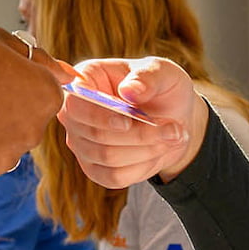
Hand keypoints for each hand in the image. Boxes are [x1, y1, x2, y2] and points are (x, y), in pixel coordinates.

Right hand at [56, 57, 206, 188]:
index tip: (127, 122)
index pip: (75, 102)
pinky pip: (114, 177)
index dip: (98, 116)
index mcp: (85, 78)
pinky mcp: (95, 169)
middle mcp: (75, 112)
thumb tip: (129, 90)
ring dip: (147, 149)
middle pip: (94, 133)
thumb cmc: (163, 88)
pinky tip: (158, 150)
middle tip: (173, 129)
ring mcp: (81, 143)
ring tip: (173, 135)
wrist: (173, 117)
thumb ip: (147, 77)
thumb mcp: (163, 73)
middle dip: (139, 135)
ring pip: (107, 156)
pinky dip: (143, 166)